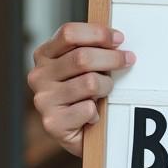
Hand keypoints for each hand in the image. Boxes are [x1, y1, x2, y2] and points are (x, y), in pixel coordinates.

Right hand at [27, 22, 134, 157]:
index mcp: (45, 55)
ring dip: (106, 87)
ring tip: (105, 93)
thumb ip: (92, 48)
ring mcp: (43, 100)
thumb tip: (117, 39)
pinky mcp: (52, 123)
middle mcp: (39, 75)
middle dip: (112, 58)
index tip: (119, 39)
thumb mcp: (84, 66)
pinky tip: (94, 114)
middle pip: (82, 57)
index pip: (69, 33)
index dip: (98, 33)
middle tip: (128, 60)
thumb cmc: (84, 94)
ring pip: (89, 82)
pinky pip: (88, 108)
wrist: (79, 134)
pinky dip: (98, 111)